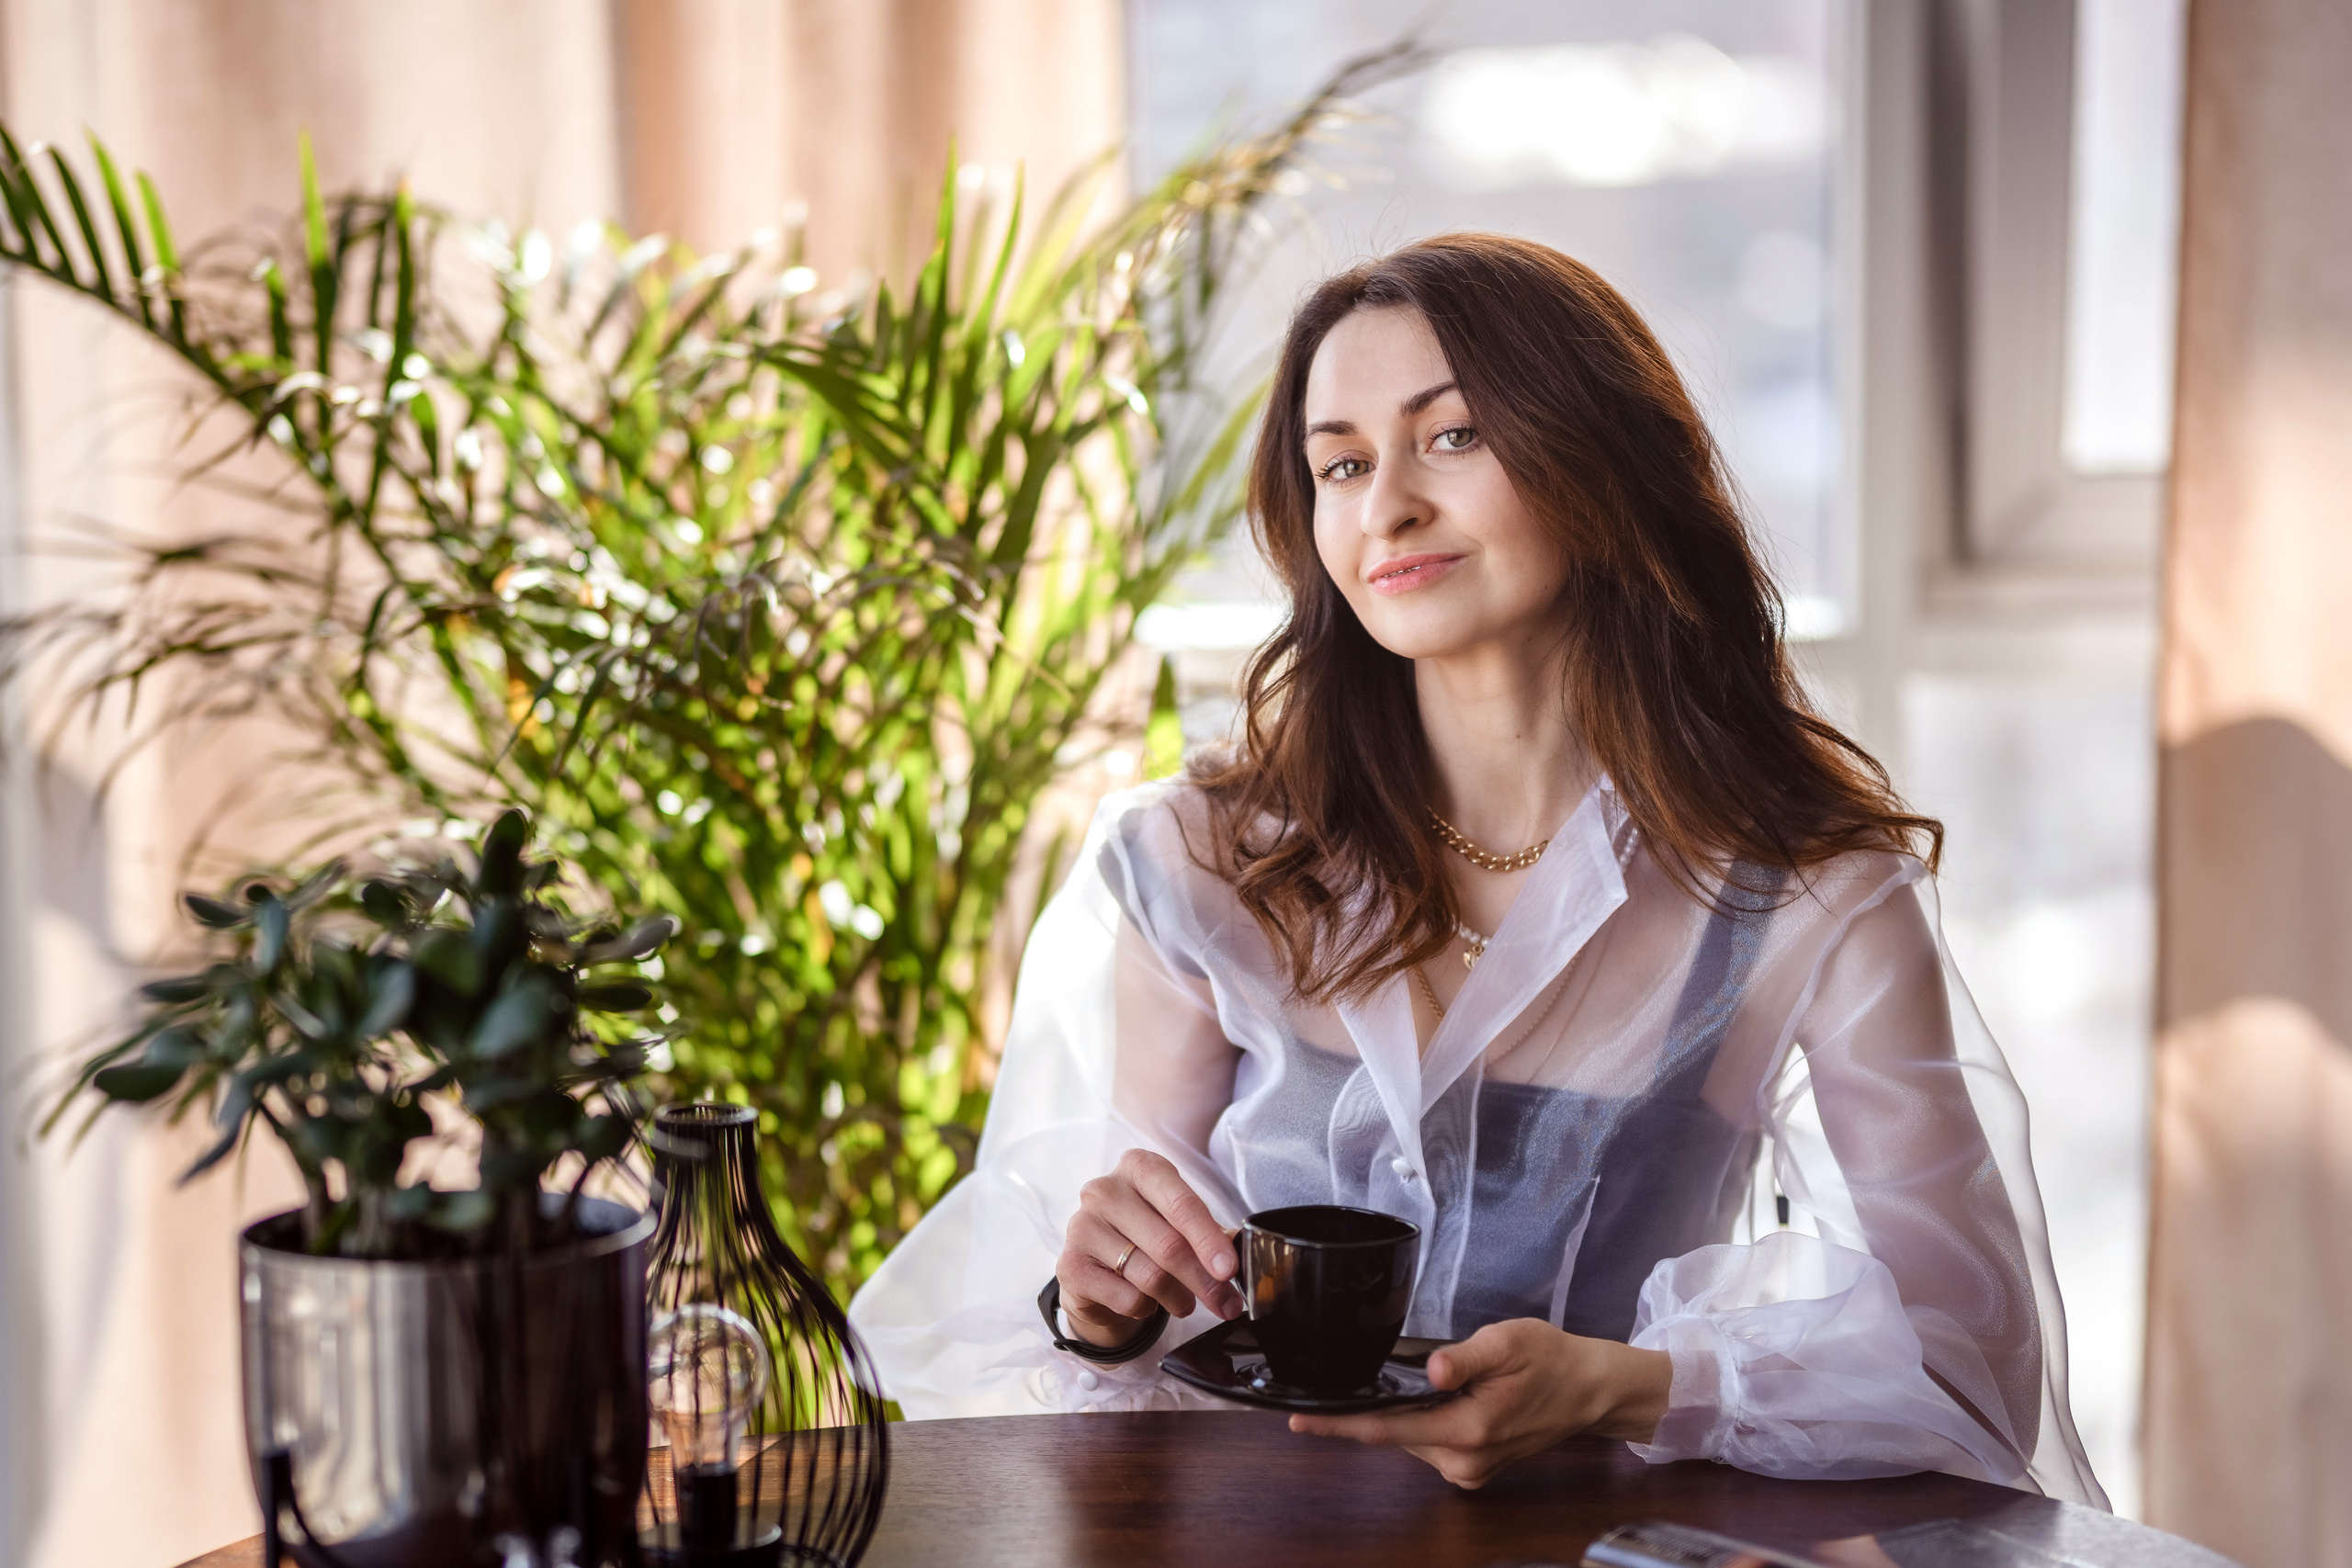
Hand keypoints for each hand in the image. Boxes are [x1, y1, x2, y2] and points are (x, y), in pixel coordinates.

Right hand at [1056, 1149, 1243, 1346]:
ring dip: (1178, 1298)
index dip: (1209, 1240)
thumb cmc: (1147, 1234)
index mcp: (1139, 1167)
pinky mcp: (1069, 1265)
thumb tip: (1238, 1261)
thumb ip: (1210, 1236)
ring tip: (1185, 1303)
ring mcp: (1082, 1226)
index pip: (1181, 1204)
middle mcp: (1104, 1190)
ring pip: (1150, 1277)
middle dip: (1204, 1281)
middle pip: (1168, 1245)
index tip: (1229, 1270)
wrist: (1097, 1264)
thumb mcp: (1179, 1222)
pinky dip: (1146, 1308)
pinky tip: (1145, 1301)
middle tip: (1226, 1304)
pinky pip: (1126, 1298)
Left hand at [1287, 1318, 1671, 1488]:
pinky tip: (1442, 1397)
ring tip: (1431, 1379)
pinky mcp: (1473, 1468)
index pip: (1386, 1430)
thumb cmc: (1551, 1361)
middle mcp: (1463, 1461)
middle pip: (1394, 1434)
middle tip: (1375, 1373)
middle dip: (1376, 1406)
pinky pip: (1430, 1442)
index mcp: (1468, 1431)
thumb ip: (1465, 1357)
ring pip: (1411, 1437)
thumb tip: (1430, 1369)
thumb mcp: (1508, 1342)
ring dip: (1406, 1412)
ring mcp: (1469, 1469)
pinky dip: (1424, 1420)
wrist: (1590, 1390)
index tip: (1299, 1422)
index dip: (1339, 1426)